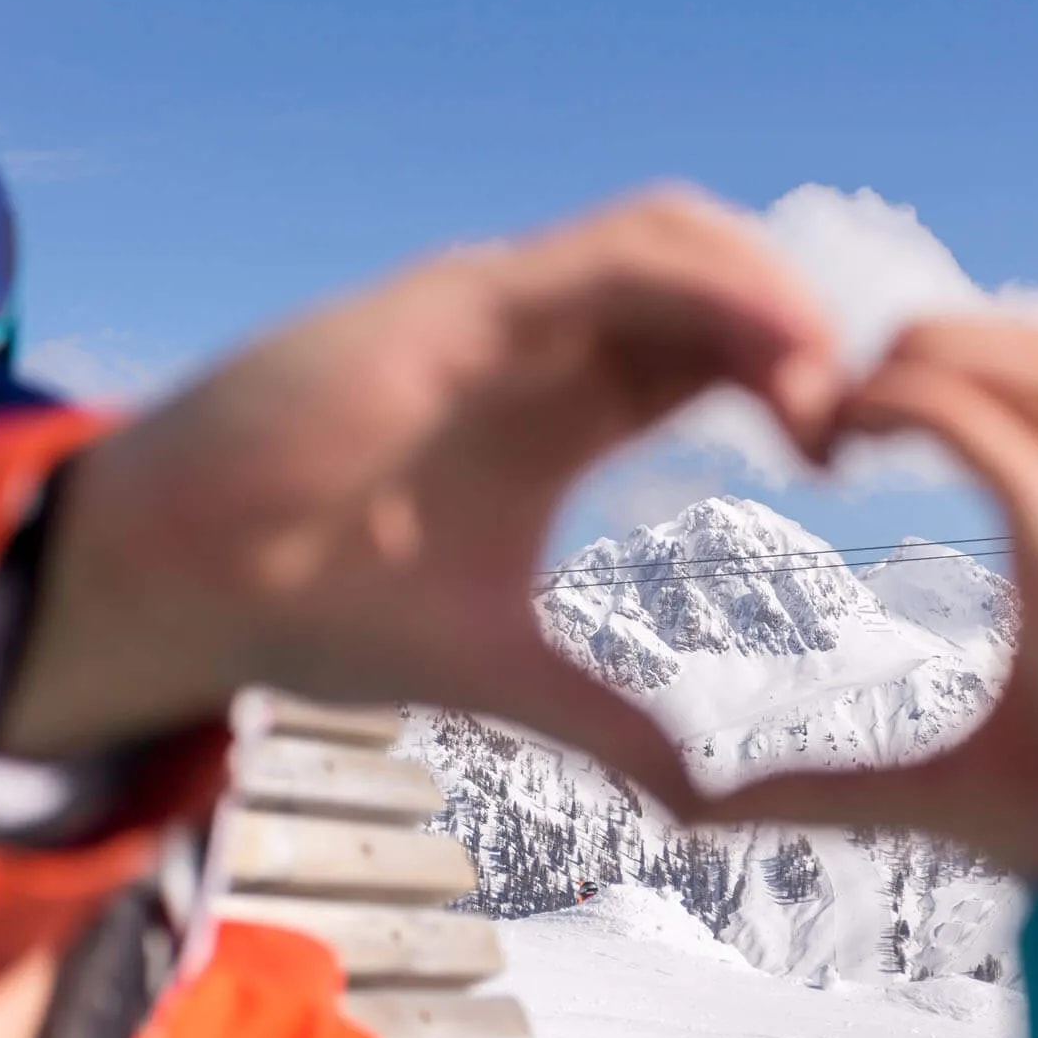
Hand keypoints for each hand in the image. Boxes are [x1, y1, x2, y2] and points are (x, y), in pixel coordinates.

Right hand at [0, 189, 842, 806]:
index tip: (840, 459)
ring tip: (828, 398)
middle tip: (860, 424)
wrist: (178, 576)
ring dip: (774, 300)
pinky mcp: (463, 300)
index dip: (795, 380)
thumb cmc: (312, 603)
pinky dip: (714, 287)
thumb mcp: (501, 671)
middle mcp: (543, 337)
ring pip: (680, 238)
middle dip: (803, 328)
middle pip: (715, 277)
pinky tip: (772, 360)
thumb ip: (603, 717)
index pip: (713, 349)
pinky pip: (619, 253)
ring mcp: (504, 306)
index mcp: (562, 405)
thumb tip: (702, 798)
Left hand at [713, 318, 1037, 919]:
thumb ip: (813, 788)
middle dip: (936, 332)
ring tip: (843, 401)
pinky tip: (858, 439)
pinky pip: (1027, 465)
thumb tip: (686, 807)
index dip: (930, 367)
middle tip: (820, 390)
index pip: (1023, 394)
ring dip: (945, 353)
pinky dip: (941, 418)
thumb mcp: (924, 799)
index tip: (819, 417)